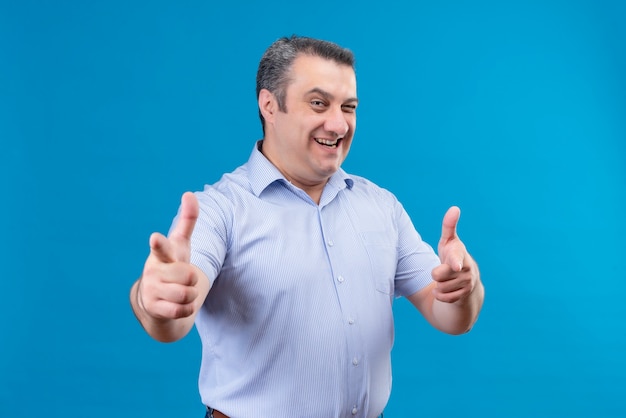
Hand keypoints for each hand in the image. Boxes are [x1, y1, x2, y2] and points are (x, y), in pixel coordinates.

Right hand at [137, 192, 200, 319]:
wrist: (154, 299)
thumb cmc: (171, 265)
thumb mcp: (180, 244)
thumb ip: (187, 220)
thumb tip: (189, 193)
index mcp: (161, 254)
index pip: (161, 247)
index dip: (160, 243)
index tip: (155, 238)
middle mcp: (153, 271)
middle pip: (188, 275)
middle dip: (193, 279)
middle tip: (183, 279)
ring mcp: (151, 290)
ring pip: (186, 294)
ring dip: (191, 296)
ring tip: (182, 292)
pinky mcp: (154, 309)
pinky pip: (183, 311)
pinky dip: (187, 309)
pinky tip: (178, 304)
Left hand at [431, 206, 476, 303]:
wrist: (466, 281)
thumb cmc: (453, 256)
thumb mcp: (449, 242)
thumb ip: (449, 226)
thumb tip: (455, 208)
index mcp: (461, 255)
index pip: (456, 259)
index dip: (454, 262)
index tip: (455, 266)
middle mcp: (467, 270)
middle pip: (438, 275)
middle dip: (436, 273)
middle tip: (442, 270)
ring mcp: (467, 284)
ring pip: (440, 287)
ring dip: (438, 284)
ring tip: (446, 279)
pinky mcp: (464, 296)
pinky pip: (443, 298)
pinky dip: (440, 295)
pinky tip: (445, 290)